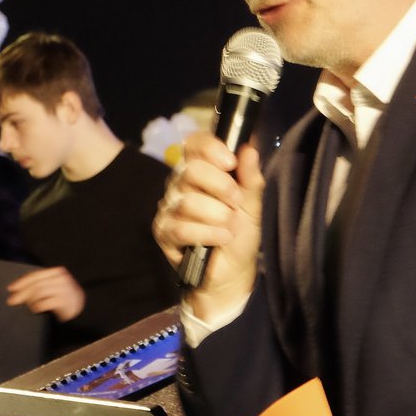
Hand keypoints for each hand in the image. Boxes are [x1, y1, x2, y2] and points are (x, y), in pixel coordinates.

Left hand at [6, 266, 84, 321]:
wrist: (85, 311)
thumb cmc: (66, 300)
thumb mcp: (55, 288)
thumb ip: (42, 285)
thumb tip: (19, 290)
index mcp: (58, 272)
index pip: (36, 275)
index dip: (22, 282)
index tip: (11, 288)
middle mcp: (62, 279)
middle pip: (36, 284)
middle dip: (21, 292)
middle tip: (11, 301)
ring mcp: (65, 289)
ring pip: (39, 292)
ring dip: (29, 300)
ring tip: (27, 306)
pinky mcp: (65, 301)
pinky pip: (45, 302)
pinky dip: (37, 306)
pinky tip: (35, 309)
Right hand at [152, 131, 264, 322]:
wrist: (233, 271)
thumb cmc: (241, 233)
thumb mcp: (253, 205)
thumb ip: (251, 178)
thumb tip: (249, 148)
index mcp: (201, 170)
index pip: (193, 144)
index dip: (209, 147)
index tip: (231, 161)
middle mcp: (180, 184)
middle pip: (190, 171)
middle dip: (220, 186)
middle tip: (236, 202)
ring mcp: (168, 208)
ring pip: (186, 202)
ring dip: (216, 215)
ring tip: (230, 227)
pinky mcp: (163, 232)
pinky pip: (179, 228)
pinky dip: (205, 233)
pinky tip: (220, 238)